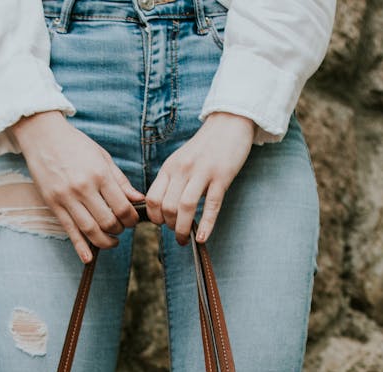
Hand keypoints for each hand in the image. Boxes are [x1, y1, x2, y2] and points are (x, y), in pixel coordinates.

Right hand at [11, 111, 143, 262]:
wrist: (43, 136)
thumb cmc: (75, 145)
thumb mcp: (102, 157)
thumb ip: (120, 180)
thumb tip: (138, 199)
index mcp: (99, 174)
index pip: (122, 206)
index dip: (131, 219)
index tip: (132, 220)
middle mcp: (83, 188)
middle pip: (108, 221)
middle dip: (119, 230)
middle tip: (121, 229)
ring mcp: (67, 198)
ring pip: (90, 230)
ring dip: (104, 241)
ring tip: (111, 241)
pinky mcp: (54, 205)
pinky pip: (69, 231)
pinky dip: (80, 247)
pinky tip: (88, 258)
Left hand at [145, 112, 254, 244]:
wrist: (229, 122)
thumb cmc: (205, 146)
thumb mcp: (181, 160)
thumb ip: (172, 181)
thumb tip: (164, 209)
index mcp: (170, 167)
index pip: (152, 199)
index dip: (155, 217)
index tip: (162, 224)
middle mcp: (183, 170)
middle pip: (167, 207)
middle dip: (170, 226)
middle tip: (177, 232)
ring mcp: (202, 172)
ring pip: (185, 208)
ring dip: (183, 229)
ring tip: (185, 238)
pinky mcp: (222, 176)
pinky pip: (211, 205)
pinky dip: (206, 225)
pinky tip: (203, 238)